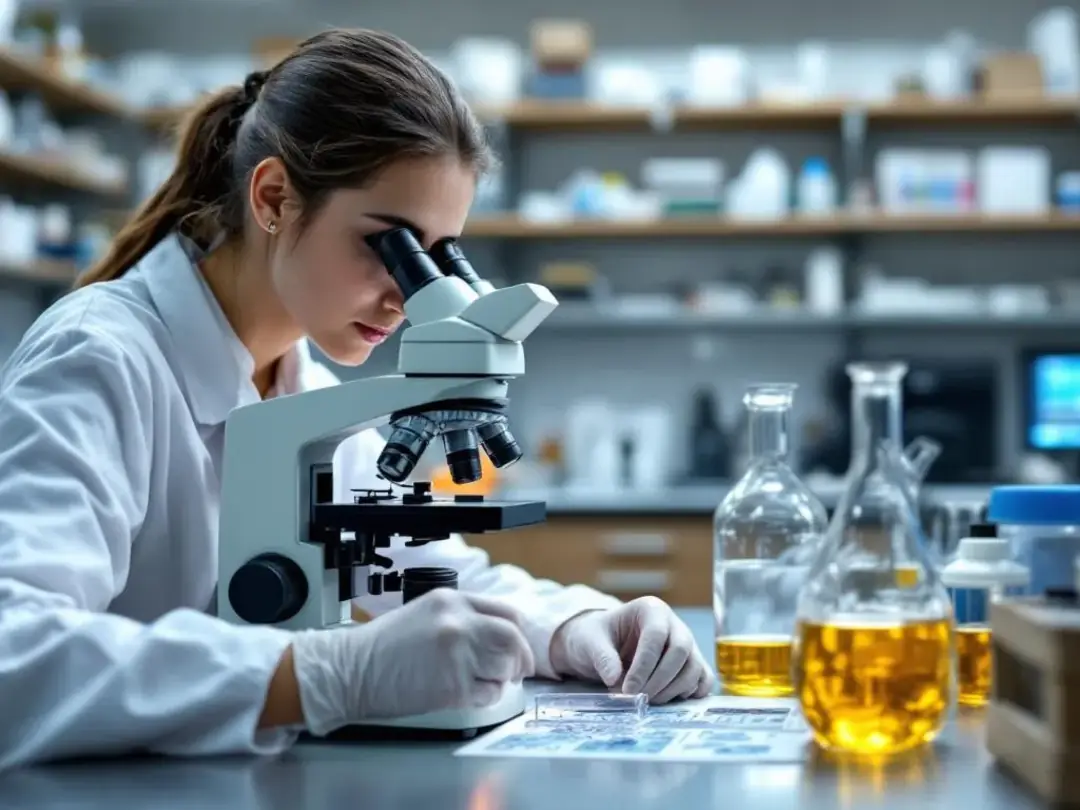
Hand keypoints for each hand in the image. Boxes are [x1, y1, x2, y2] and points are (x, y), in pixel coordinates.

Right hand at [290, 589, 534, 734]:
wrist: (351, 670)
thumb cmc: (382, 646)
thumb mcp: (425, 613)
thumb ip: (461, 616)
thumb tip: (495, 634)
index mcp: (452, 600)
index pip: (507, 612)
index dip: (517, 633)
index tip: (517, 647)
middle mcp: (458, 623)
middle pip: (512, 638)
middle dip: (520, 657)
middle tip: (516, 670)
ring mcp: (457, 654)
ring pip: (505, 666)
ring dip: (502, 678)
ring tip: (486, 682)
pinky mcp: (452, 686)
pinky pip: (488, 693)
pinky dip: (487, 697)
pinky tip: (470, 695)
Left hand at [549, 596, 713, 703]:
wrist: (602, 644)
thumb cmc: (597, 637)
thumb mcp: (590, 641)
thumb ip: (601, 657)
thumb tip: (614, 678)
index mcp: (651, 609)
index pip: (656, 635)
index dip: (644, 665)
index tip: (629, 689)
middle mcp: (674, 624)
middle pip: (681, 651)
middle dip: (660, 679)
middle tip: (639, 698)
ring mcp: (686, 644)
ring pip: (694, 667)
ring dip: (673, 690)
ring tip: (648, 700)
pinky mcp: (691, 664)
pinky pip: (704, 679)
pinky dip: (692, 693)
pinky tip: (668, 699)